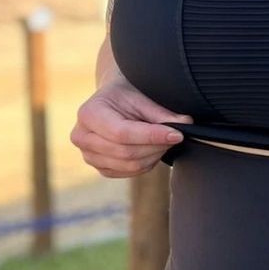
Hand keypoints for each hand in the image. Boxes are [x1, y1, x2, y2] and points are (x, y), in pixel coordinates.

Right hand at [70, 76, 191, 178]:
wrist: (112, 102)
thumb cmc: (126, 96)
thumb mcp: (141, 97)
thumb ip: (161, 113)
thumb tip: (186, 124)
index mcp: (88, 114)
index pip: (122, 133)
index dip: (151, 136)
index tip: (177, 134)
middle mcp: (82, 137)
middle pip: (126, 152)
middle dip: (156, 146)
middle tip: (176, 135)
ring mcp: (88, 156)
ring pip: (130, 165)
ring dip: (154, 155)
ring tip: (164, 140)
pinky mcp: (100, 168)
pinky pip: (129, 173)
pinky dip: (147, 163)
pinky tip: (152, 148)